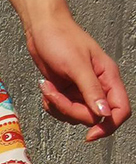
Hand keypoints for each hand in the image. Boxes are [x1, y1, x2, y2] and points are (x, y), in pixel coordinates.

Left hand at [25, 10, 130, 141]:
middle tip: (55, 94)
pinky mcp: (67, 91)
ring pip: (75, 116)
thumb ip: (91, 90)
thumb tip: (104, 114)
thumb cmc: (61, 39)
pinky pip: (62, 111)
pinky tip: (46, 89)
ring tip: (48, 87)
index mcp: (108, 77)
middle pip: (92, 117)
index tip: (91, 134)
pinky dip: (51, 104)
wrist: (42, 29)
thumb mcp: (76, 65)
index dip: (108, 125)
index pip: (120, 110)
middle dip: (70, 110)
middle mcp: (98, 86)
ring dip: (58, 106)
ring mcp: (81, 90)